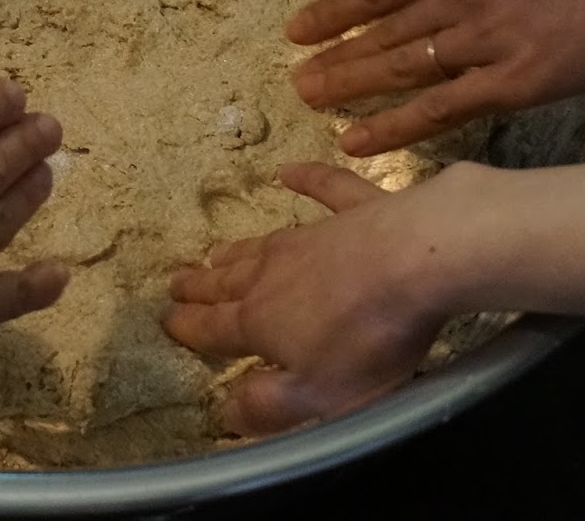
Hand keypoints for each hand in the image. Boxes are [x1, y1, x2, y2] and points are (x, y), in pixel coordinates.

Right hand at [164, 162, 441, 435]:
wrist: (418, 259)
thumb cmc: (366, 337)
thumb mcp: (317, 395)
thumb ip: (268, 405)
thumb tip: (225, 412)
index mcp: (262, 322)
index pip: (215, 328)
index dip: (189, 328)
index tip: (166, 321)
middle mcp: (276, 275)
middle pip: (230, 283)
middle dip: (201, 287)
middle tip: (176, 283)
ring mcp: (315, 238)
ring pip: (263, 245)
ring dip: (236, 252)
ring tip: (214, 253)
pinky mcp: (357, 210)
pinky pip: (325, 189)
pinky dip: (307, 180)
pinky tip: (289, 172)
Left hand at [286, 0, 584, 155]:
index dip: (338, 9)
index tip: (299, 28)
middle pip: (385, 32)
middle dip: (335, 55)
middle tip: (293, 78)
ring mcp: (487, 41)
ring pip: (403, 69)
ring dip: (352, 87)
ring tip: (310, 102)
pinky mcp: (519, 82)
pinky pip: (445, 109)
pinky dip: (398, 127)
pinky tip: (361, 141)